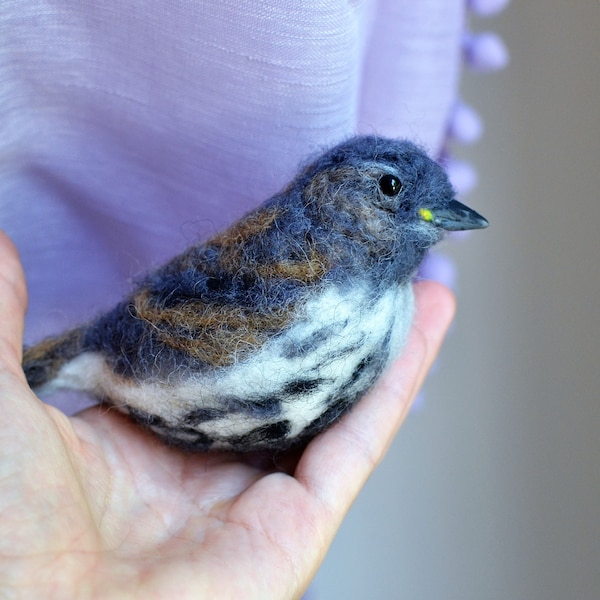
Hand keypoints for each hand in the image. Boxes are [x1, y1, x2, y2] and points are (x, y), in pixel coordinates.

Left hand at [0, 231, 453, 598]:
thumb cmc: (8, 532)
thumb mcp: (7, 405)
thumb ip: (7, 323)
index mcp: (149, 440)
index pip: (216, 360)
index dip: (251, 310)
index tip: (279, 261)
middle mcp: (212, 467)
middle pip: (290, 381)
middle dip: (331, 323)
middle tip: (362, 263)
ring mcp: (262, 494)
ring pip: (338, 403)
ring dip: (382, 342)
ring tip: (415, 279)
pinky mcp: (302, 523)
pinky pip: (360, 439)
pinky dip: (399, 380)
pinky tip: (425, 322)